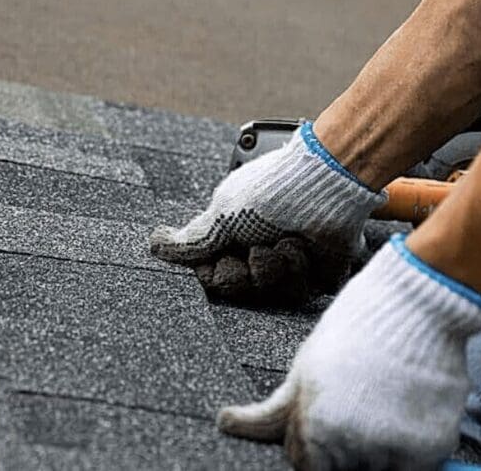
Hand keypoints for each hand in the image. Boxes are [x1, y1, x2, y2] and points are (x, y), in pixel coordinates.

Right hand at [150, 123, 384, 301]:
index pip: (214, 276)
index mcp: (234, 235)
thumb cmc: (273, 191)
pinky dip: (300, 268)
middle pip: (240, 291)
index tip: (225, 258)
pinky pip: (301, 292)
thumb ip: (192, 239)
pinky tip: (303, 246)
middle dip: (247, 273)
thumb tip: (156, 244)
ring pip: (270, 295)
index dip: (218, 274)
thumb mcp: (222, 214)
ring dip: (275, 267)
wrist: (324, 186)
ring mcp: (289, 263)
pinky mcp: (318, 273)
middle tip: (255, 250)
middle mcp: (259, 249)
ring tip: (284, 241)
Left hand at [216, 235, 480, 469]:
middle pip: (341, 468)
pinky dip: (415, 444)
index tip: (332, 411)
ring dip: (382, 445)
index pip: (304, 463)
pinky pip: (416, 464)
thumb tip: (224, 423)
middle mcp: (349, 446)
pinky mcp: (428, 448)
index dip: (316, 438)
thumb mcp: (305, 367)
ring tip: (388, 398)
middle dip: (348, 445)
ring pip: (379, 469)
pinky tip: (410, 405)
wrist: (416, 304)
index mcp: (312, 429)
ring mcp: (390, 450)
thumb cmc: (356, 329)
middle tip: (363, 403)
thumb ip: (274, 411)